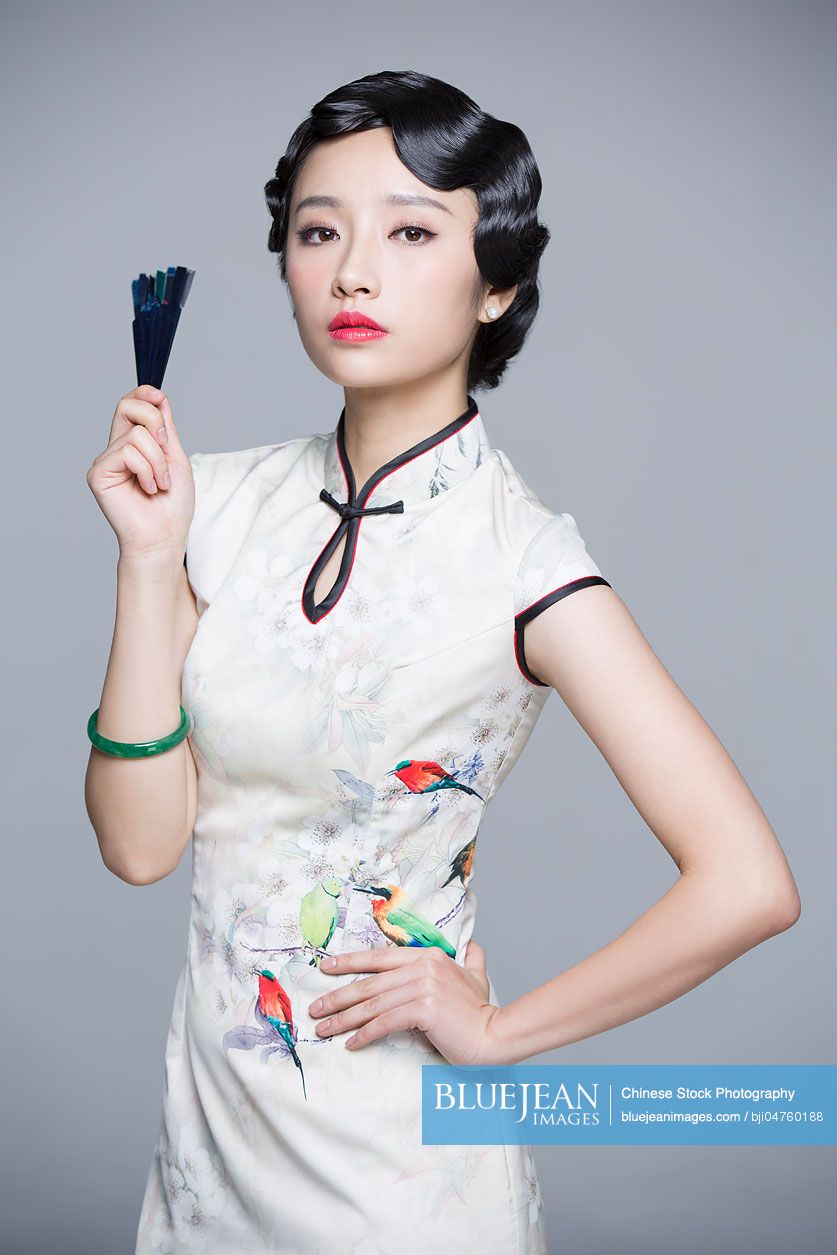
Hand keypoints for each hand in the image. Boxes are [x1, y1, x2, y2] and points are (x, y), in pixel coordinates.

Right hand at [86, 383, 194, 561]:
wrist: (165, 537)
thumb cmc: (172, 506)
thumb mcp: (175, 458)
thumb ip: (165, 428)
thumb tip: (158, 396)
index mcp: (133, 445)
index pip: (130, 405)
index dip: (144, 394)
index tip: (160, 397)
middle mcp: (116, 450)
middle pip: (127, 406)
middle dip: (156, 422)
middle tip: (166, 450)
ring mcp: (105, 461)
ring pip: (136, 434)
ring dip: (159, 461)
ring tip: (160, 484)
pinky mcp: (98, 474)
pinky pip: (128, 452)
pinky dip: (147, 470)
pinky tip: (148, 489)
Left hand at [307, 939, 503, 1065]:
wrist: (495, 1035)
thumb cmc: (480, 1012)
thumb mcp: (475, 978)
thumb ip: (472, 959)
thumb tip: (473, 945)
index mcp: (428, 956)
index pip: (380, 958)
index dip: (350, 962)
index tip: (326, 968)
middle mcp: (423, 966)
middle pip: (370, 982)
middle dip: (338, 997)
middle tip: (316, 1009)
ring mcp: (423, 986)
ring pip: (372, 1004)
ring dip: (344, 1019)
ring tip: (324, 1029)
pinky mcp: (423, 1009)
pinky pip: (384, 1022)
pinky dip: (365, 1034)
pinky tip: (352, 1043)